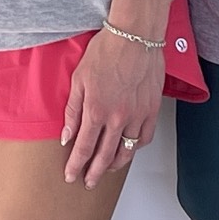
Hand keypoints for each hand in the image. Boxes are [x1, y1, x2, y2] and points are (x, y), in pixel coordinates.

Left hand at [61, 30, 163, 187]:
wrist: (134, 37)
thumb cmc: (105, 52)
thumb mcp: (78, 79)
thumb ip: (72, 111)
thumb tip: (67, 136)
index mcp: (96, 110)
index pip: (84, 148)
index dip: (76, 165)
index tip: (70, 176)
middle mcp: (118, 118)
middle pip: (104, 156)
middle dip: (94, 173)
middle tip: (87, 182)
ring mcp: (137, 116)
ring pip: (127, 151)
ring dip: (115, 164)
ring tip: (106, 170)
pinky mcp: (152, 110)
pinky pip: (144, 138)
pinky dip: (135, 148)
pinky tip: (128, 149)